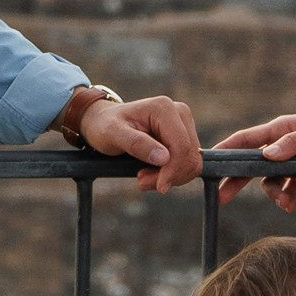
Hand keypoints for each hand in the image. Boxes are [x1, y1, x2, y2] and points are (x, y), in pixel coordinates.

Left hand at [76, 92, 203, 193]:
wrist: (103, 121)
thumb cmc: (105, 125)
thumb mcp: (113, 134)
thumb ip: (137, 144)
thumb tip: (164, 158)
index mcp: (164, 109)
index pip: (181, 146)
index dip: (172, 171)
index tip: (158, 187)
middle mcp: (179, 112)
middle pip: (190, 155)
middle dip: (170, 175)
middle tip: (142, 181)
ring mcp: (183, 123)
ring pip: (192, 161)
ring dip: (171, 176)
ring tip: (144, 177)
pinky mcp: (184, 135)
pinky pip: (188, 161)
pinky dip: (173, 173)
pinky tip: (153, 173)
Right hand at [214, 107, 295, 208]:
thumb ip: (294, 142)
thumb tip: (268, 155)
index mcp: (279, 130)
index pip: (246, 139)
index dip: (227, 148)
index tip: (209, 159)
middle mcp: (280, 147)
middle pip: (251, 165)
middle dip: (236, 181)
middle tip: (222, 196)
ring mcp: (290, 163)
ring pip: (269, 182)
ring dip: (272, 194)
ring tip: (284, 203)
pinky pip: (286, 191)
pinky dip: (286, 200)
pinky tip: (290, 206)